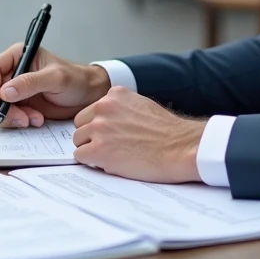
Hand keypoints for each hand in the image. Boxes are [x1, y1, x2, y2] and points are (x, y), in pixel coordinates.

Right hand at [0, 44, 109, 127]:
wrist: (87, 97)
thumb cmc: (75, 80)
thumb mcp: (55, 78)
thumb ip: (30, 83)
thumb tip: (5, 92)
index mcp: (18, 56)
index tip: (0, 101)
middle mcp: (12, 72)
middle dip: (2, 107)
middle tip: (21, 117)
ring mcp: (13, 90)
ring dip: (10, 117)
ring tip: (33, 119)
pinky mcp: (18, 106)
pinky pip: (5, 116)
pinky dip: (16, 122)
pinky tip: (35, 120)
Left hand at [72, 86, 204, 182]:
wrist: (180, 147)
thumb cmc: (168, 131)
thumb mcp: (142, 106)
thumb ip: (121, 109)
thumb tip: (108, 121)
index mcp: (114, 95)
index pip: (92, 110)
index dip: (100, 125)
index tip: (113, 134)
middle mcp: (104, 107)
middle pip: (80, 124)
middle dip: (91, 136)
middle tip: (111, 147)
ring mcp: (99, 128)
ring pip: (79, 141)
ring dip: (91, 150)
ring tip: (114, 156)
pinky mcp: (98, 150)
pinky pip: (80, 157)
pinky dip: (92, 163)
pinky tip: (110, 164)